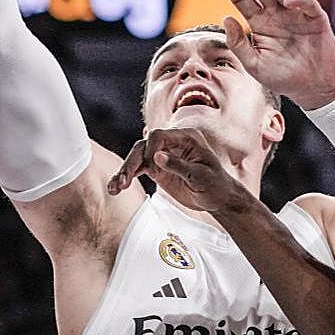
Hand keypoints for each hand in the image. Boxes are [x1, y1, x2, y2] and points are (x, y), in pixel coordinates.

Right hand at [107, 128, 243, 213]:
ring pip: (137, 157)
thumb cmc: (216, 185)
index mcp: (186, 137)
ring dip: (124, 171)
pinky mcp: (157, 168)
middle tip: (124, 181)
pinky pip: (138, 169)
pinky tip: (116, 188)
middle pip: (143, 146)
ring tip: (115, 188)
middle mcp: (171, 143)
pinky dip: (127, 177)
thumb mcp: (201, 177)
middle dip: (131, 163)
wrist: (219, 198)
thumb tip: (156, 157)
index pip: (159, 135)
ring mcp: (162, 155)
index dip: (150, 150)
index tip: (152, 170)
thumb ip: (179, 166)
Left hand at [219, 0, 334, 108]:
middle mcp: (276, 15)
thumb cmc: (282, 77)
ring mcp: (296, 15)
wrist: (313, 89)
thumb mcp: (254, 65)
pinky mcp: (315, 19)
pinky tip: (289, 2)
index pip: (244, 2)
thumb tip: (226, 18)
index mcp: (260, 24)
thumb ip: (238, 44)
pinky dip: (300, 0)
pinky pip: (308, 4)